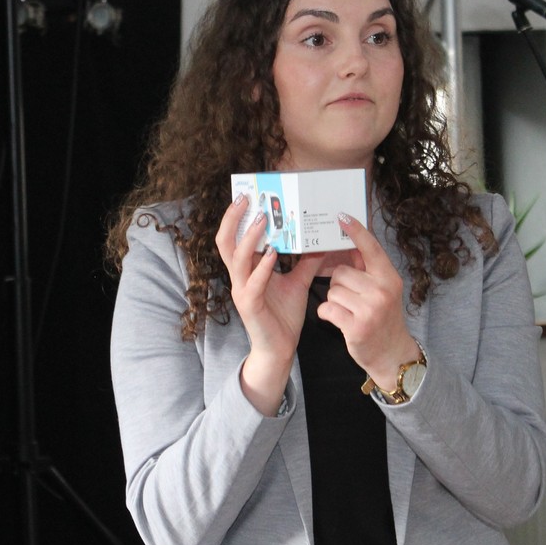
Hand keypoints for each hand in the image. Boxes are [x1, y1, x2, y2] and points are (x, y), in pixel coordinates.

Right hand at [215, 194, 322, 413]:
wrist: (280, 349)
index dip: (238, 216)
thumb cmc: (284, 316)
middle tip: (245, 199)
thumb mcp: (298, 282)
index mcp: (248, 269)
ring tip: (262, 220)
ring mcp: (241, 291)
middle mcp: (239, 277)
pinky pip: (252, 283)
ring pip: (236, 258)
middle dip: (233, 219)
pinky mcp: (249, 306)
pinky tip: (273, 254)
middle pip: (225, 241)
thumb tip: (320, 241)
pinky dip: (262, 267)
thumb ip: (306, 262)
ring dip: (248, 237)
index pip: (236, 237)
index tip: (248, 195)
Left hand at [316, 213, 418, 384]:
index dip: (355, 231)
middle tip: (351, 299)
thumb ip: (369, 269)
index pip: (371, 248)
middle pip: (340, 272)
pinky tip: (339, 320)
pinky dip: (327, 313)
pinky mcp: (356, 327)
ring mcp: (370, 309)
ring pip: (332, 290)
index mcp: (389, 278)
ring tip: (348, 311)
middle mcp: (382, 291)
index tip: (342, 216)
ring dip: (334, 300)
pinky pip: (327, 308)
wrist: (392, 354)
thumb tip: (350, 243)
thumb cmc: (383, 318)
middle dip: (338, 283)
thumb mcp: (383, 291)